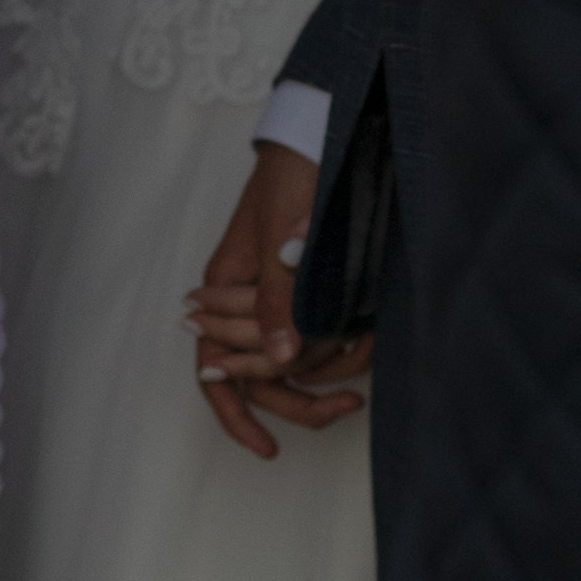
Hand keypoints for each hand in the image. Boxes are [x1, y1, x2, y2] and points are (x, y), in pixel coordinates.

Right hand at [188, 145, 369, 456]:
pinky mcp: (307, 288)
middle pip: (260, 374)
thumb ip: (278, 297)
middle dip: (301, 399)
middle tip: (348, 406)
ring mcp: (276, 294)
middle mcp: (245, 299)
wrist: (321, 131)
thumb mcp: (282, 235)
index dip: (237, 415)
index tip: (268, 449)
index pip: (215, 370)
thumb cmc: (293, 173)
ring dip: (328, 371)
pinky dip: (339, 347)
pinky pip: (317, 336)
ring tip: (364, 371)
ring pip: (293, 360)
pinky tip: (365, 341)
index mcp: (224, 290)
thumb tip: (282, 361)